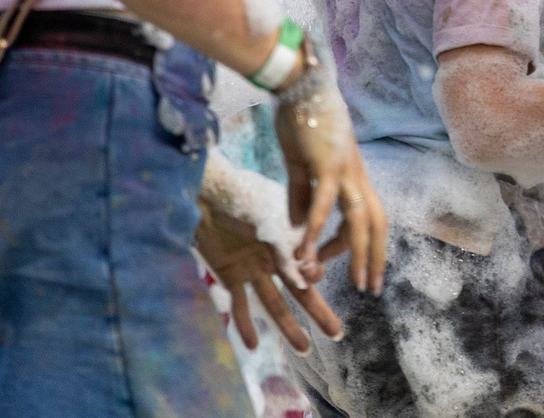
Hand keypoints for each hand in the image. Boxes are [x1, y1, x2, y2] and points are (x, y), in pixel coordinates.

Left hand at [197, 187, 344, 350]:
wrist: (206, 194)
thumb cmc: (242, 198)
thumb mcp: (269, 220)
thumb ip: (285, 252)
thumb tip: (304, 282)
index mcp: (289, 242)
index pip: (310, 269)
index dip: (315, 279)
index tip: (313, 278)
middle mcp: (274, 260)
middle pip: (300, 293)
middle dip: (318, 313)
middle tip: (337, 333)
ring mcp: (252, 271)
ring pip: (274, 304)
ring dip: (288, 327)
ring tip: (305, 349)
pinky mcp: (229, 277)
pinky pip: (239, 306)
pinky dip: (244, 325)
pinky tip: (253, 345)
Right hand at [274, 64, 388, 293]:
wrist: (300, 82)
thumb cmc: (300, 118)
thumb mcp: (298, 163)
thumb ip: (298, 194)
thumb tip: (294, 224)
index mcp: (350, 175)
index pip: (360, 218)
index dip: (348, 245)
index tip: (324, 263)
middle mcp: (355, 175)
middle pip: (375, 223)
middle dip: (376, 257)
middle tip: (373, 288)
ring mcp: (345, 169)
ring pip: (360, 219)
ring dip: (359, 253)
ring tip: (358, 282)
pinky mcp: (328, 163)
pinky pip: (324, 203)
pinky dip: (316, 229)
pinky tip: (307, 250)